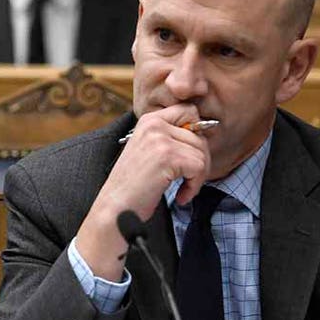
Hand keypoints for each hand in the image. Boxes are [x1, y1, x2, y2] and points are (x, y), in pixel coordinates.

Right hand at [74, 104, 209, 280]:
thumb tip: (203, 131)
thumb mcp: (148, 151)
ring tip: (182, 189)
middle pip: (199, 135)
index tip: (190, 156)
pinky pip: (199, 167)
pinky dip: (194, 186)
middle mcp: (154, 124)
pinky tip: (181, 195)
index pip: (188, 111)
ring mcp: (160, 139)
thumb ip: (170, 138)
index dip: (197, 133)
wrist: (116, 208)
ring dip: (198, 176)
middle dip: (200, 160)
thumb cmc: (133, 187)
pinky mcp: (168, 156)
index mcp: (149, 120)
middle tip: (189, 180)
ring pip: (202, 153)